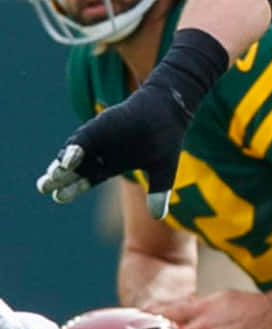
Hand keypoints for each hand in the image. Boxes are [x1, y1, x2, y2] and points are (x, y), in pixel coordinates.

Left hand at [37, 83, 192, 215]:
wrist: (170, 112)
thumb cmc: (166, 140)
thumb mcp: (163, 171)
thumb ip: (159, 193)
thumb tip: (158, 216)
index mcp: (111, 164)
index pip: (86, 179)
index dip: (72, 188)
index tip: (58, 197)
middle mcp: (101, 151)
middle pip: (74, 168)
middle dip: (57, 177)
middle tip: (43, 187)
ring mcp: (99, 138)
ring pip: (74, 153)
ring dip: (62, 164)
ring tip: (51, 176)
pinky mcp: (101, 126)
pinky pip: (84, 138)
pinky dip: (75, 149)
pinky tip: (67, 161)